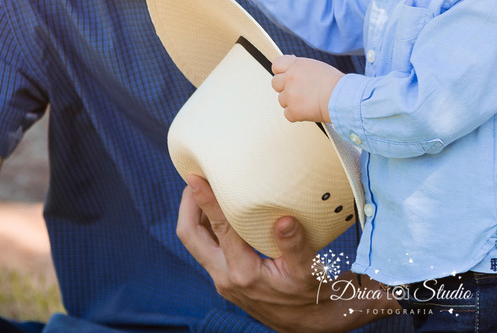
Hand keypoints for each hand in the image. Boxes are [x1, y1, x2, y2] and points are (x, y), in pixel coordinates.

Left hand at [177, 177, 398, 332]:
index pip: (220, 229)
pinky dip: (205, 226)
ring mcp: (222, 278)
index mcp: (244, 272)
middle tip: (193, 178)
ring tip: (200, 188)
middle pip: (191, 236)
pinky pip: (206, 248)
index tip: (195, 177)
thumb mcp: (307, 271)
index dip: (207, 201)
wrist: (304, 322)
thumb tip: (284, 220)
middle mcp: (226, 276)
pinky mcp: (225, 278)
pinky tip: (216, 211)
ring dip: (194, 215)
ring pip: (195, 242)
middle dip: (188, 205)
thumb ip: (295, 245)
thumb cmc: (307, 293)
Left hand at [271, 56, 342, 122]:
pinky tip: (308, 110)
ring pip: (282, 100)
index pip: (277, 65)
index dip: (281, 71)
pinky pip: (288, 114)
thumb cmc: (334, 83)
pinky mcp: (293, 111)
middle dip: (284, 87)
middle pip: (275, 83)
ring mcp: (290, 95)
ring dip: (291, 101)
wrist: (341, 98)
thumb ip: (300, 67)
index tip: (285, 75)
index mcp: (295, 65)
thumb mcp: (316, 66)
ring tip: (307, 101)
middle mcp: (290, 79)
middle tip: (298, 90)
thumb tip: (291, 67)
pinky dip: (296, 114)